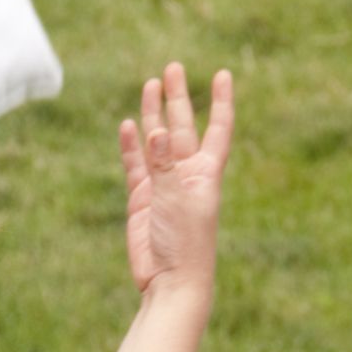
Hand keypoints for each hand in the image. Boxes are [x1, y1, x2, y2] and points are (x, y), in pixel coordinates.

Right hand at [119, 63, 233, 295]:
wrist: (171, 282)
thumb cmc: (186, 243)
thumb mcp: (176, 198)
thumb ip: (164, 164)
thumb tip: (157, 128)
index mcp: (207, 173)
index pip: (218, 128)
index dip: (221, 102)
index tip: (223, 74)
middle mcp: (186, 175)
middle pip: (183, 127)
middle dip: (178, 99)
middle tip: (172, 68)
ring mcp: (163, 186)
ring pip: (157, 142)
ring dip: (153, 116)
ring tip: (149, 85)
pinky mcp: (142, 200)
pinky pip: (136, 166)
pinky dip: (132, 147)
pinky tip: (128, 125)